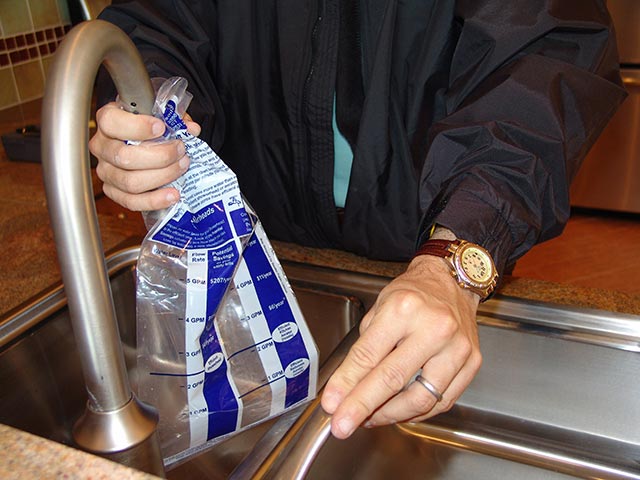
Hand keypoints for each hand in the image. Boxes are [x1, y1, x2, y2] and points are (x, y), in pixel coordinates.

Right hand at [89, 102, 200, 210]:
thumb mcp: (160, 115)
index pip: (112, 122)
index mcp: (107, 120)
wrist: (142, 143)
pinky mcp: (113, 191)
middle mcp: (101, 146)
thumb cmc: (149, 126)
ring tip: (181, 168)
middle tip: (181, 150)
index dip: (137, 127)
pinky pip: (132, 202)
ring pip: (130, 182)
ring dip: (162, 176)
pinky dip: (155, 200)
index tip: (161, 127)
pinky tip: (173, 195)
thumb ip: (174, 119)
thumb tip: (191, 129)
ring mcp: (105, 171)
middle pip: (125, 158)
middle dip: (160, 156)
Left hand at [320, 253, 481, 438]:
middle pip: (393, 379)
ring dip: (390, 415)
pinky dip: (416, 412)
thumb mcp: (379, 308)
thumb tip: (344, 388)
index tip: (332, 403)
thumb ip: (365, 348)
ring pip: (420, 398)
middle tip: (343, 424)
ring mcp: (457, 347)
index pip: (369, 354)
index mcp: (405, 309)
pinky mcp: (472, 363)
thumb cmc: (413, 294)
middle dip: (362, 406)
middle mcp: (435, 327)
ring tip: (369, 418)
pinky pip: (442, 401)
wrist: (452, 284)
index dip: (347, 383)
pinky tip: (398, 411)